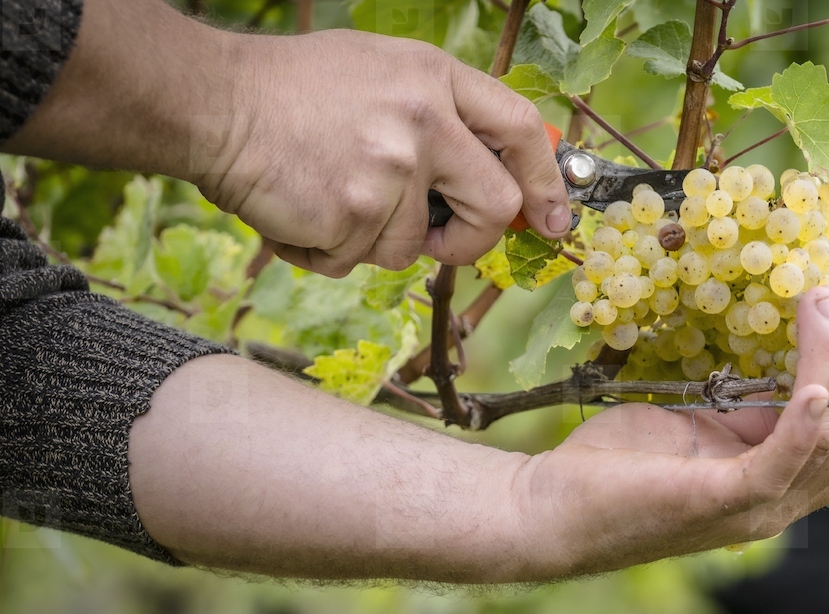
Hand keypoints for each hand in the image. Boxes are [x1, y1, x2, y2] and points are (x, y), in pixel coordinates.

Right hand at [2, 0, 570, 277]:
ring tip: (327, 196)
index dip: (547, 182)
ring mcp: (390, 170)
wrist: (212, 103)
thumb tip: (497, 178)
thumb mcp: (380, 74)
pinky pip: (359, 262)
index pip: (521, 130)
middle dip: (472, 239)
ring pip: (412, 248)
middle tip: (439, 239)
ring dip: (372, 240)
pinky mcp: (353, 214)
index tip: (554, 220)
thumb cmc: (294, 92)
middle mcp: (423, 121)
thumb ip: (441, 116)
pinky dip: (328, 251)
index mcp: (434, 79)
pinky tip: (300, 209)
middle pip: (495, 208)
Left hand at [511, 288, 828, 574]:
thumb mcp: (697, 425)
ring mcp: (755, 508)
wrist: (548, 510)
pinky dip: (803, 421)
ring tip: (820, 308)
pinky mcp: (721, 502)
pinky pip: (782, 461)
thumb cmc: (615, 466)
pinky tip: (807, 382)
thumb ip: (749, 409)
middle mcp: (780, 503)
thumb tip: (790, 369)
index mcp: (777, 483)